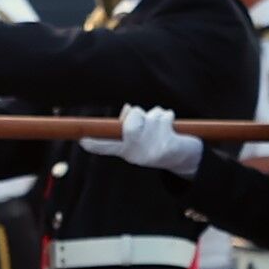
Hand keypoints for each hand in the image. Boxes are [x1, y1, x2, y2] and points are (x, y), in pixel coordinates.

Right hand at [80, 105, 202, 175]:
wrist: (186, 159)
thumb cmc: (158, 142)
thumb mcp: (141, 136)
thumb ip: (128, 123)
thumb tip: (127, 110)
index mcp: (126, 152)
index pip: (106, 147)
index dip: (94, 143)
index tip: (83, 140)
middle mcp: (137, 155)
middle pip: (129, 124)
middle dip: (137, 114)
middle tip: (144, 117)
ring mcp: (152, 152)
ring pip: (149, 117)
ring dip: (156, 115)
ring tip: (161, 126)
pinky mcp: (168, 146)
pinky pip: (164, 117)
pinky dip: (167, 116)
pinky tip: (171, 127)